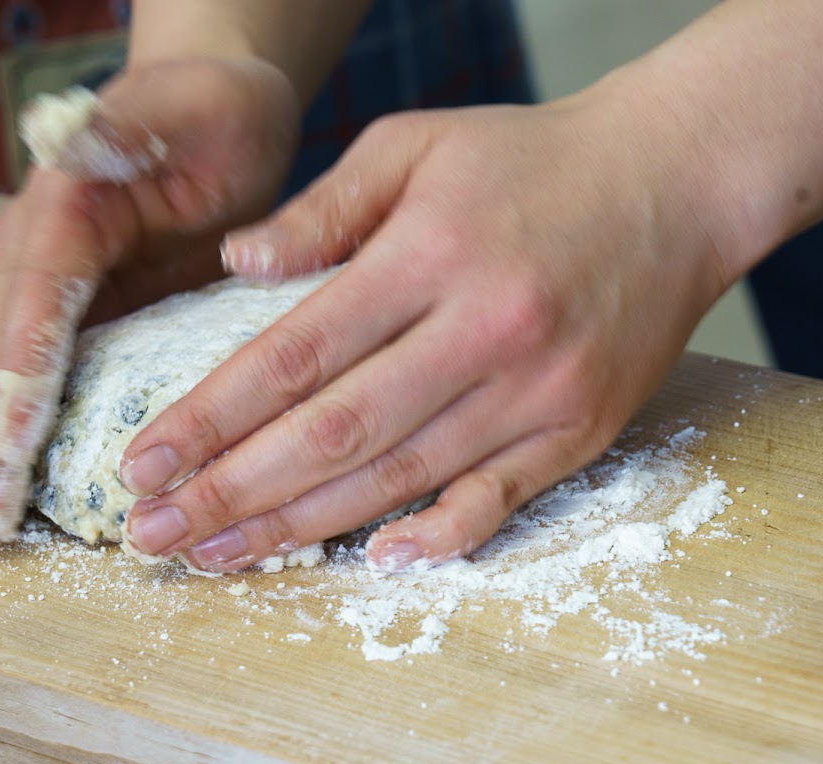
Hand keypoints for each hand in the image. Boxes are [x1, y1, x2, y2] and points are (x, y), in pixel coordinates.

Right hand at [0, 57, 301, 549]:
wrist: (210, 117)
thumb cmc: (206, 112)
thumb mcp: (182, 107)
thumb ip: (122, 127)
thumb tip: (66, 136)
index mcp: (61, 211)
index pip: (31, 306)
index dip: (16, 379)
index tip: (3, 446)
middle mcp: (36, 257)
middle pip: (2, 355)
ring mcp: (46, 293)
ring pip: (0, 375)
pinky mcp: (71, 319)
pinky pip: (28, 379)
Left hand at [117, 91, 731, 571]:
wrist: (677, 180)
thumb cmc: (532, 161)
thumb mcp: (416, 143)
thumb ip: (323, 205)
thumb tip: (236, 264)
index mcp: (428, 256)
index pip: (294, 354)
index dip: (212, 417)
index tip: (145, 463)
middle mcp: (481, 332)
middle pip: (333, 432)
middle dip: (232, 491)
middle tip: (152, 535)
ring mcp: (536, 391)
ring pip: (398, 476)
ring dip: (300, 526)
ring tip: (218, 555)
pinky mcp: (579, 429)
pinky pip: (499, 500)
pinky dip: (438, 536)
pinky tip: (371, 560)